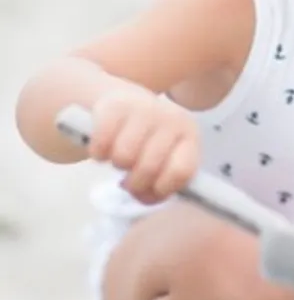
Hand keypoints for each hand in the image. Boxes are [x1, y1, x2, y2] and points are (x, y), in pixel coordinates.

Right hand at [89, 86, 200, 202]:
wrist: (126, 101)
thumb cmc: (148, 139)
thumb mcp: (165, 157)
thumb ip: (164, 180)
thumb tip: (148, 198)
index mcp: (189, 135)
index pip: (181, 171)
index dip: (162, 189)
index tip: (149, 191)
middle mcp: (172, 118)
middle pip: (149, 168)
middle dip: (134, 183)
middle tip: (128, 179)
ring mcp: (145, 108)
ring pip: (124, 157)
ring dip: (117, 165)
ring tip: (119, 159)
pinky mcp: (116, 105)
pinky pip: (102, 144)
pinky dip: (98, 153)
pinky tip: (104, 149)